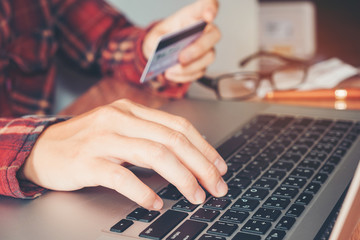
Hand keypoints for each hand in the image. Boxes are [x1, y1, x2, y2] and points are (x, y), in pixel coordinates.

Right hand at [20, 100, 227, 209]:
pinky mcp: (87, 161)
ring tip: (196, 196)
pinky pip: (122, 176)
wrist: (43, 148)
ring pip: (154, 154)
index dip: (203, 146)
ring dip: (182, 178)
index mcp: (131, 110)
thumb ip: (148, 136)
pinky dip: (143, 191)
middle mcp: (120, 119)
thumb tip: (186, 155)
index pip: (178, 125)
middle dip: (201, 165)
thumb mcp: (120, 129)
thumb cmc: (86, 141)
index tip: (219, 166)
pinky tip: (156, 203)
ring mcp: (103, 139)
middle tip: (216, 186)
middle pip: (173, 140)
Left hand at [143, 0, 220, 82]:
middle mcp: (204, 31)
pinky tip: (171, 74)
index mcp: (193, 16)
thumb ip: (154, 39)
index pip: (209, 5)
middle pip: (214, 35)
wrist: (159, 55)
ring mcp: (206, 48)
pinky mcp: (203, 64)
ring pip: (209, 57)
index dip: (211, 8)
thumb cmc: (161, 39)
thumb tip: (158, 47)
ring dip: (190, 66)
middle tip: (181, 58)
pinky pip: (200, 71)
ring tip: (171, 70)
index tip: (208, 15)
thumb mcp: (153, 35)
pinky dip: (184, 75)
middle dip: (198, 48)